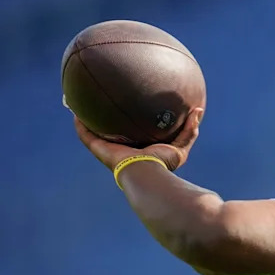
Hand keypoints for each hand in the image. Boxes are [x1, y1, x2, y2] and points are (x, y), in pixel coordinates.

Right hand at [74, 108, 203, 171]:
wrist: (147, 173)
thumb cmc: (164, 164)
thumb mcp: (181, 146)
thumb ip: (189, 130)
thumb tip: (198, 110)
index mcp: (139, 148)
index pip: (133, 133)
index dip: (130, 122)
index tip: (130, 106)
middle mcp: (121, 149)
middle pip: (112, 131)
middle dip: (107, 118)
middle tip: (104, 101)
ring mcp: (108, 149)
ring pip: (96, 132)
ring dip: (89, 119)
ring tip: (84, 103)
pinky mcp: (98, 149)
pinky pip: (86, 135)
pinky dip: (80, 124)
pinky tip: (75, 111)